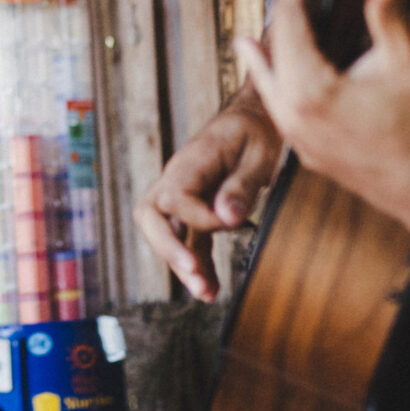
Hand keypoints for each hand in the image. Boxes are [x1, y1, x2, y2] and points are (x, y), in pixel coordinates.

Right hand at [135, 92, 282, 299]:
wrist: (256, 117)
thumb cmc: (258, 129)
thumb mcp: (259, 153)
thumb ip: (242, 185)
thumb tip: (227, 219)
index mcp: (190, 163)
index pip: (175, 199)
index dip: (200, 218)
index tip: (232, 222)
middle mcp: (177, 179)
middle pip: (150, 217)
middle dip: (168, 249)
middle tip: (192, 273)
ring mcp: (183, 195)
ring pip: (165, 233)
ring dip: (181, 264)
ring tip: (206, 294)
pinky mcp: (196, 209)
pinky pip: (188, 239)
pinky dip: (198, 264)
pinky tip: (212, 287)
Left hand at [234, 0, 409, 242]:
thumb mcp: (407, 63)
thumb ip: (389, 11)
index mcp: (309, 93)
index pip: (290, 19)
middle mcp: (292, 118)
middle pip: (274, 44)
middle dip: (292, 4)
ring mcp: (297, 140)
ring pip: (268, 78)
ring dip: (275, 40)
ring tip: (283, 8)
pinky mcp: (309, 153)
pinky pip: (278, 104)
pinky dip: (274, 75)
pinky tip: (264, 60)